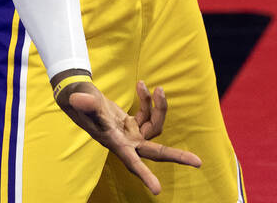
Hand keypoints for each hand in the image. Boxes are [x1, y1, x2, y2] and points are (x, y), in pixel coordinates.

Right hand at [57, 79, 201, 194]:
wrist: (78, 94)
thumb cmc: (78, 99)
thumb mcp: (82, 99)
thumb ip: (85, 102)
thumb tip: (80, 99)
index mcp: (115, 142)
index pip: (132, 161)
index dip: (144, 175)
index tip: (157, 190)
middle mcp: (125, 141)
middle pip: (155, 151)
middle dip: (177, 156)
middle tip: (198, 162)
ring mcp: (130, 133)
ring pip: (155, 126)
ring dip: (159, 107)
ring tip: (156, 89)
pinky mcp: (132, 124)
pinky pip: (148, 114)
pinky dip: (148, 100)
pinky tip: (142, 86)